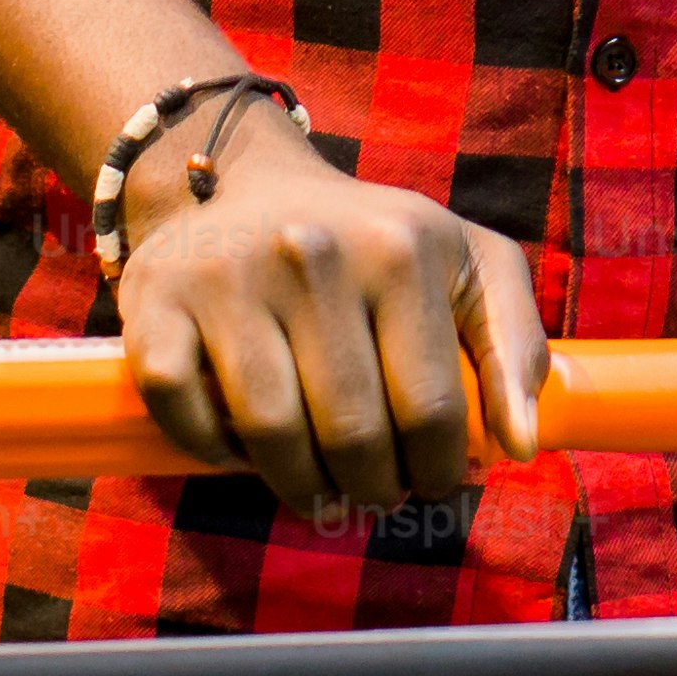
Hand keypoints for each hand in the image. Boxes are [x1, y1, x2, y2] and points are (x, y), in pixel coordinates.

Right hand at [109, 121, 546, 522]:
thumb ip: (517, 347)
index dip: (436, 471)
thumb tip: (520, 447)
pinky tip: (243, 444)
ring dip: (301, 486)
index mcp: (401, 247)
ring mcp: (228, 275)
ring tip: (319, 486)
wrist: (252, 185)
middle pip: (352, 434)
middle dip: (370, 488)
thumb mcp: (470, 268)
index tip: (428, 481)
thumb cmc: (377, 246)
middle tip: (370, 490)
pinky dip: (214, 451)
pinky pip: (185, 414)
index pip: (430, 409)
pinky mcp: (156, 300)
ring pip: (271, 436)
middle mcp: (312, 252)